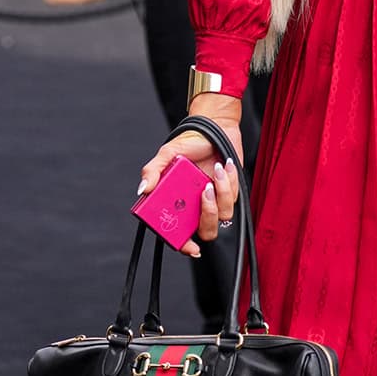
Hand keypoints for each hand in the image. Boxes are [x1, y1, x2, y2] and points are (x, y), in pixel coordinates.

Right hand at [137, 94, 242, 259]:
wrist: (215, 128)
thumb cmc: (189, 143)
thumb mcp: (166, 154)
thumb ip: (152, 171)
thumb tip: (143, 190)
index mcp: (178, 204)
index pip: (180, 233)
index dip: (185, 245)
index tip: (191, 247)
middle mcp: (196, 207)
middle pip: (206, 231)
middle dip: (208, 215)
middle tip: (204, 191)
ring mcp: (215, 201)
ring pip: (223, 215)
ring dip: (222, 192)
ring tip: (214, 170)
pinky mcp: (231, 193)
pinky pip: (234, 197)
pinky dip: (229, 180)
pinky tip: (224, 165)